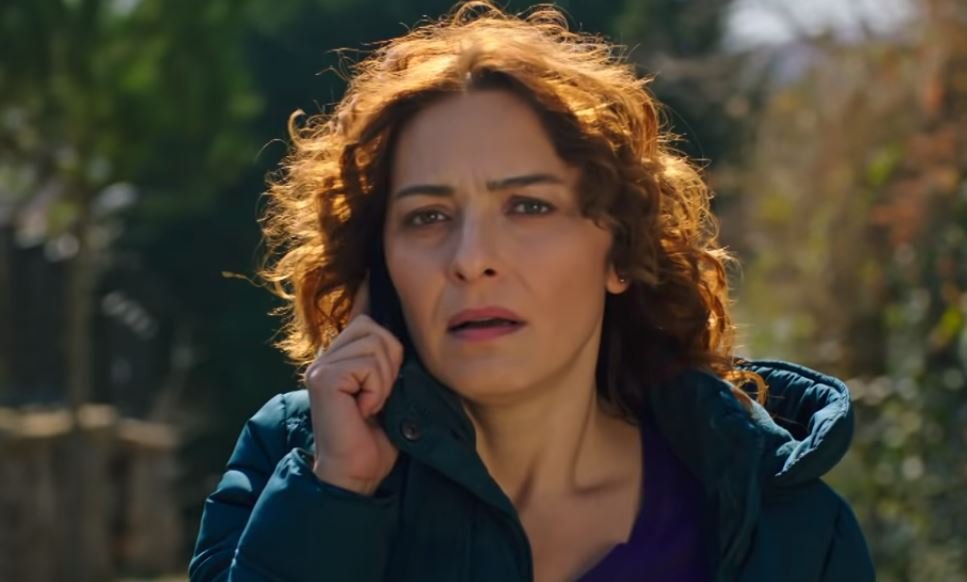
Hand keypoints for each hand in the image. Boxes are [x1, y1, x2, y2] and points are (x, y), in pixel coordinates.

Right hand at [304, 275, 403, 495]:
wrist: (359, 472)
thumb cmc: (380, 436)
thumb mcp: (393, 389)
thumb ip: (391, 359)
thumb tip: (401, 326)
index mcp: (345, 356)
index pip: (360, 315)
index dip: (368, 293)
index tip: (373, 270)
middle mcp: (330, 355)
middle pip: (375, 327)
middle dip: (392, 360)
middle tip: (382, 395)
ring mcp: (322, 365)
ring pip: (375, 343)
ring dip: (386, 377)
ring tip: (374, 403)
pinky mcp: (322, 377)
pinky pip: (366, 364)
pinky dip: (375, 388)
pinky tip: (365, 409)